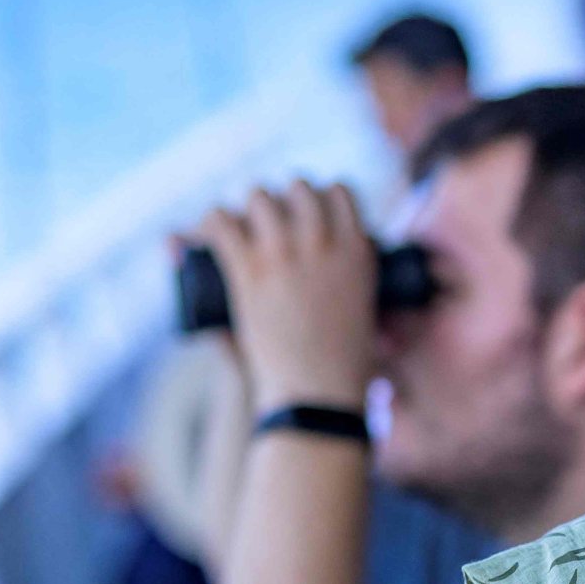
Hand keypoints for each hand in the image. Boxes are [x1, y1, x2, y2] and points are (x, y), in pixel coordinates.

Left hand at [192, 179, 379, 408]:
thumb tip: (379, 273)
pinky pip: (222, 223)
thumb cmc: (345, 366)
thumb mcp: (369, 313)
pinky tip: (205, 233)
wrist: (317, 396)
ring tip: (236, 228)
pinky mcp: (250, 272)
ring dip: (245, 209)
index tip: (304, 214)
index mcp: (358, 250)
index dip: (318, 197)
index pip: (339, 191)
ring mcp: (286, 253)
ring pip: (257, 196)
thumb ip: (364, 287)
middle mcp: (324, 242)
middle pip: (297, 187)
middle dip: (280, 200)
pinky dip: (210, 223)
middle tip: (266, 225)